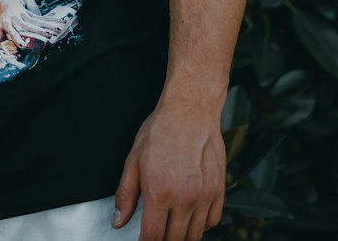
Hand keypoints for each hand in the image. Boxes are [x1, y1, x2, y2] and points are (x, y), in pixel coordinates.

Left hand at [0, 0, 75, 46]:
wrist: (7, 1)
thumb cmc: (2, 17)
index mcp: (7, 24)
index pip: (13, 32)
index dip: (17, 39)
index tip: (23, 45)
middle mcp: (17, 19)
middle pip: (29, 27)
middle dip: (39, 32)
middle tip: (48, 37)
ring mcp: (25, 16)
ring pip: (37, 22)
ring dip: (48, 26)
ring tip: (57, 31)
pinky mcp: (31, 14)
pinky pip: (42, 18)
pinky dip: (51, 20)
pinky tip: (60, 22)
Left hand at [112, 101, 225, 240]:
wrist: (190, 109)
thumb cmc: (162, 129)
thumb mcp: (134, 159)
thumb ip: (125, 193)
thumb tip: (118, 220)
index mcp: (159, 192)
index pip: (152, 237)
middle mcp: (184, 199)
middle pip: (174, 240)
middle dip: (162, 240)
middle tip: (156, 232)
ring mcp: (204, 196)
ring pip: (195, 236)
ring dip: (182, 236)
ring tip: (172, 227)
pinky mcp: (219, 190)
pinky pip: (212, 222)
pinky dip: (201, 226)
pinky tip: (191, 217)